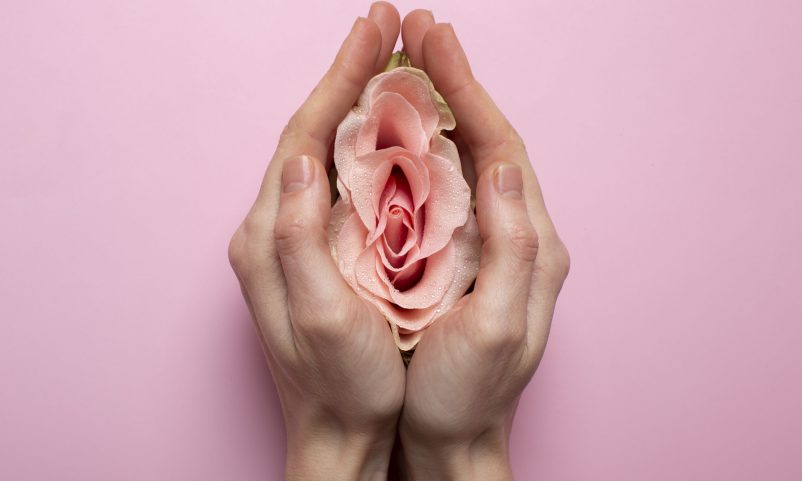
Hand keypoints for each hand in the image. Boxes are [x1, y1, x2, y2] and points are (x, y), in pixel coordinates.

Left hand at [228, 4, 404, 479]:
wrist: (338, 432)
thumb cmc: (340, 383)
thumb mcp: (319, 315)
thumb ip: (298, 235)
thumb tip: (303, 157)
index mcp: (270, 234)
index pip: (305, 135)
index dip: (340, 80)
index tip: (376, 33)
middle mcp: (273, 227)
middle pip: (312, 132)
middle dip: (349, 76)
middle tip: (387, 28)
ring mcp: (295, 237)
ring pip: (327, 152)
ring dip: (357, 103)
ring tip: (393, 63)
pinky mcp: (316, 251)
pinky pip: (340, 181)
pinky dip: (366, 144)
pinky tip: (392, 129)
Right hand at [396, 11, 570, 479]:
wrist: (454, 438)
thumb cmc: (468, 392)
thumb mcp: (496, 327)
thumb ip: (510, 246)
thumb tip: (506, 167)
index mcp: (530, 243)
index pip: (501, 148)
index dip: (468, 92)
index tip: (434, 44)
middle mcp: (516, 233)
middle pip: (486, 141)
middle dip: (454, 83)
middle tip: (419, 33)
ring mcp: (487, 243)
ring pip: (464, 160)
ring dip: (438, 108)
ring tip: (407, 64)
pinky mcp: (461, 256)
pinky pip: (445, 189)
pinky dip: (423, 150)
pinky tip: (398, 130)